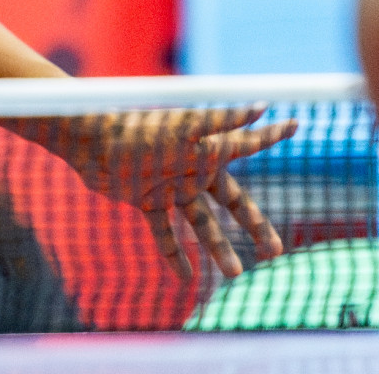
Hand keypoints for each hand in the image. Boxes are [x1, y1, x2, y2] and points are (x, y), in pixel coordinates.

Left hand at [45, 107, 296, 278]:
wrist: (90, 142)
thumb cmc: (139, 130)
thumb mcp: (186, 128)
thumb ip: (224, 122)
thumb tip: (261, 106)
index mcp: (205, 149)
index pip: (246, 145)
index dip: (268, 136)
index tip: (294, 125)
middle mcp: (192, 169)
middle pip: (232, 202)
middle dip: (253, 226)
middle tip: (274, 252)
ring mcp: (170, 186)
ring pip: (201, 223)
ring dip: (218, 248)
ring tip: (236, 273)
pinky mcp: (145, 199)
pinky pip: (164, 232)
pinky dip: (175, 254)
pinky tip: (186, 278)